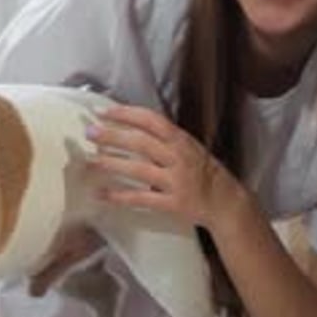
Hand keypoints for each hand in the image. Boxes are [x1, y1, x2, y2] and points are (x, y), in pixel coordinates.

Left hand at [86, 104, 240, 228]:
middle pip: (141, 142)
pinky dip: (121, 196)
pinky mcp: (173, 204)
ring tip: (91, 161)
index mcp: (182, 140)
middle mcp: (179, 158)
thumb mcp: (189, 148)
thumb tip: (129, 127)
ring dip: (113, 163)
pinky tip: (102, 194)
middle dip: (113, 136)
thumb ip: (164, 139)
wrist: (226, 203)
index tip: (103, 112)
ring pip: (139, 169)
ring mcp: (176, 181)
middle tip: (90, 133)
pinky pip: (142, 199)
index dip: (127, 114)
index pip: (152, 121)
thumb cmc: (203, 172)